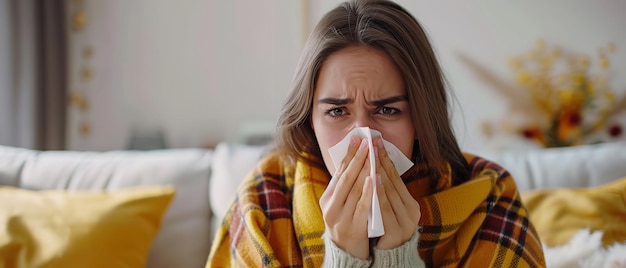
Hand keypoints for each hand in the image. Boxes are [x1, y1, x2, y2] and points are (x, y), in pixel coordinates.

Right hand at [319, 136, 374, 258]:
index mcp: (327, 199)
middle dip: (357, 158)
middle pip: (345, 178)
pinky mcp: (352, 228)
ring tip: (371, 155)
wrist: (347, 251)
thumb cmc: (348, 221)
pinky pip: (361, 206)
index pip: (338, 172)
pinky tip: (373, 178)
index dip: (348, 155)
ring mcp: (340, 219)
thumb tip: (354, 156)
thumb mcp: (342, 203)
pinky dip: (368, 191)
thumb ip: (347, 185)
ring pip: (353, 190)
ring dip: (363, 170)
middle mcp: (330, 208)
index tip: (357, 139)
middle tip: (366, 142)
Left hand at [373, 138, 420, 249]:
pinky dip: (379, 193)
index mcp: (410, 203)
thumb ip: (384, 190)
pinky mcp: (396, 232)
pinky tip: (374, 180)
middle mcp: (411, 211)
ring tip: (372, 156)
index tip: (377, 141)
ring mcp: (405, 222)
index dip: (386, 158)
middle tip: (372, 143)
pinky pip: (385, 209)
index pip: (396, 176)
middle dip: (380, 161)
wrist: (388, 256)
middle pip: (393, 182)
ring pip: (389, 193)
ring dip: (380, 172)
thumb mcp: (387, 207)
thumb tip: (374, 162)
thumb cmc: (383, 228)